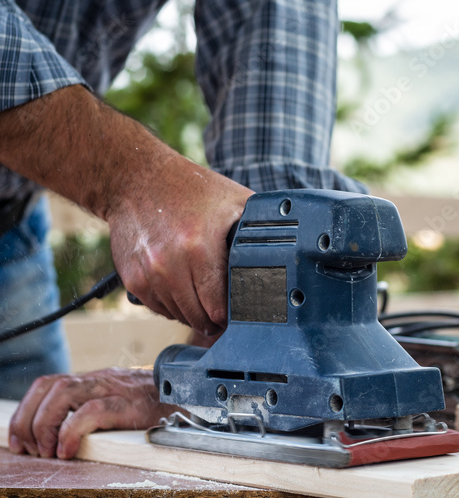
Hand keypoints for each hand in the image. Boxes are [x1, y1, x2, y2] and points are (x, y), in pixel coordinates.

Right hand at [0, 87, 252, 334]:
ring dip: (193, 313)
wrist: (137, 179)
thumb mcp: (235, 201)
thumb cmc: (191, 189)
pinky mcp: (132, 277)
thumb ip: (262, 231)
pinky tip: (182, 288)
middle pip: (198, 317)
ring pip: (177, 315)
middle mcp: (169, 264)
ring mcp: (148, 273)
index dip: (233, 314)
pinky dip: (172, 305)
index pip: (218, 307)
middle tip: (226, 310)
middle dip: (215, 318)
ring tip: (205, 296)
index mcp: (199, 247)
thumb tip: (288, 257)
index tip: (240, 310)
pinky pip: (157, 308)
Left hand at [9, 369, 168, 459]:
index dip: (26, 412)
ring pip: (62, 394)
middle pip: (47, 387)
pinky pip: (89, 412)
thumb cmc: (154, 408)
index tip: (20, 441)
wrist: (190, 398)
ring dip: (45, 425)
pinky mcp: (126, 404)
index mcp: (92, 381)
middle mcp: (98, 380)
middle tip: (31, 450)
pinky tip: (68, 451)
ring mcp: (112, 390)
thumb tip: (59, 440)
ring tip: (49, 452)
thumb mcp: (116, 405)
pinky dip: (70, 432)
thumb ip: (90, 413)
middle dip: (28, 421)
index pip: (46, 384)